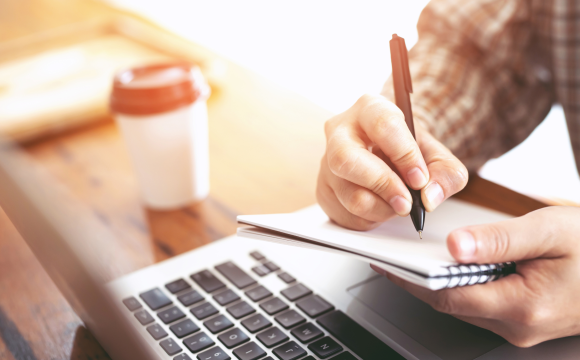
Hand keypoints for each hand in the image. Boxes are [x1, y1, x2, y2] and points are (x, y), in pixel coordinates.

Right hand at [316, 94, 467, 229]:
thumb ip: (446, 174)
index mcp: (370, 109)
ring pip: (350, 194)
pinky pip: (345, 213)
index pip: (383, 126)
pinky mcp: (323, 188)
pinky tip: (381, 206)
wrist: (389, 155)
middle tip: (407, 202)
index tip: (420, 179)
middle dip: (383, 186)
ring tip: (398, 204)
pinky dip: (371, 218)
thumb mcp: (437, 156)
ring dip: (382, 208)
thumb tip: (429, 197)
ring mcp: (327, 161)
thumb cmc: (408, 150)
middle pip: (347, 160)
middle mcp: (340, 131)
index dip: (404, 155)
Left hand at [372, 206, 579, 346]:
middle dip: (419, 281)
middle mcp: (519, 325)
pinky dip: (460, 285)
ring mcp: (522, 327)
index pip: (447, 297)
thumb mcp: (548, 231)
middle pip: (451, 304)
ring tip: (414, 257)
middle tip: (393, 257)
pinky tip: (451, 266)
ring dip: (438, 284)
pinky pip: (481, 304)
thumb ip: (499, 240)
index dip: (412, 281)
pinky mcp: (523, 320)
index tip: (388, 263)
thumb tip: (455, 246)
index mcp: (522, 306)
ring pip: (465, 306)